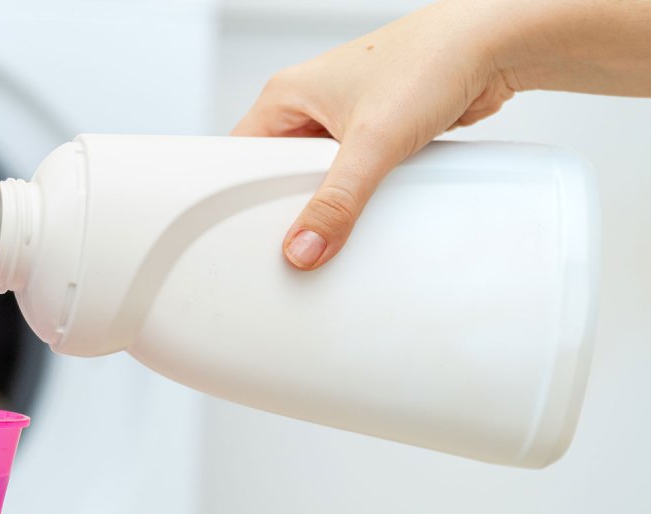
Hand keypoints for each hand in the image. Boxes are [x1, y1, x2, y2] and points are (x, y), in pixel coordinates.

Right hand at [233, 0, 516, 269]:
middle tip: (299, 232)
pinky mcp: (374, 133)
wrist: (493, 46)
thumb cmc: (431, 60)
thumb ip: (337, 203)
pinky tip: (366, 205)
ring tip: (336, 217)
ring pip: (316, 177)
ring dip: (329, 199)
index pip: (240, 156)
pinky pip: (350, 176)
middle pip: (277, 173)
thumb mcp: (373, 142)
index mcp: (286, 94)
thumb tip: (305, 247)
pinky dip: (357, 194)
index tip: (250, 233)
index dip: (241, 197)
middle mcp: (309, 104)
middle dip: (290, 204)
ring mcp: (342, 119)